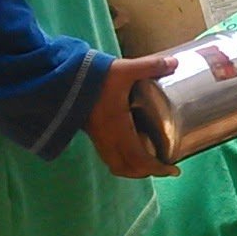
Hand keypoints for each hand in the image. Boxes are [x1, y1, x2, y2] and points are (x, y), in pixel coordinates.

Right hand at [83, 52, 179, 177]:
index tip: (174, 171)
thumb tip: (175, 63)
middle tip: (164, 168)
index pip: (138, 159)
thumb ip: (150, 67)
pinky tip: (131, 149)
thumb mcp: (125, 69)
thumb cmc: (94, 76)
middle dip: (146, 172)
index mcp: (118, 128)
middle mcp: (107, 138)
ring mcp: (97, 138)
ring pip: (115, 165)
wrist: (62, 77)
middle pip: (127, 168)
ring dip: (133, 169)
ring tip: (150, 162)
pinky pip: (108, 156)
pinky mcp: (92, 134)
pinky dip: (122, 161)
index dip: (157, 168)